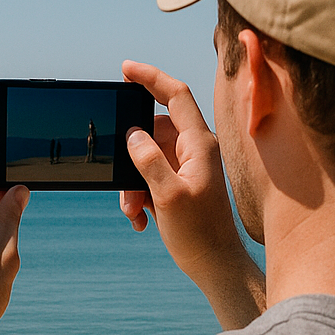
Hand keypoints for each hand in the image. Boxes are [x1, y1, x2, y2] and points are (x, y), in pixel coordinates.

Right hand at [118, 60, 264, 327]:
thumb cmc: (199, 234)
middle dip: (129, 154)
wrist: (215, 265)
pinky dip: (138, 195)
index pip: (176, 95)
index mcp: (199, 144)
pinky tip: (141, 219)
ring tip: (134, 210)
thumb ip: (148, 160)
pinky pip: (148, 177)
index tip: (125, 69)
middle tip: (120, 180)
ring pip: (145, 157)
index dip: (150, 77)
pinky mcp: (178, 184)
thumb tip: (132, 134)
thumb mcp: (168, 196)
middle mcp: (194, 150)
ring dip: (131, 183)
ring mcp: (186, 167)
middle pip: (151, 131)